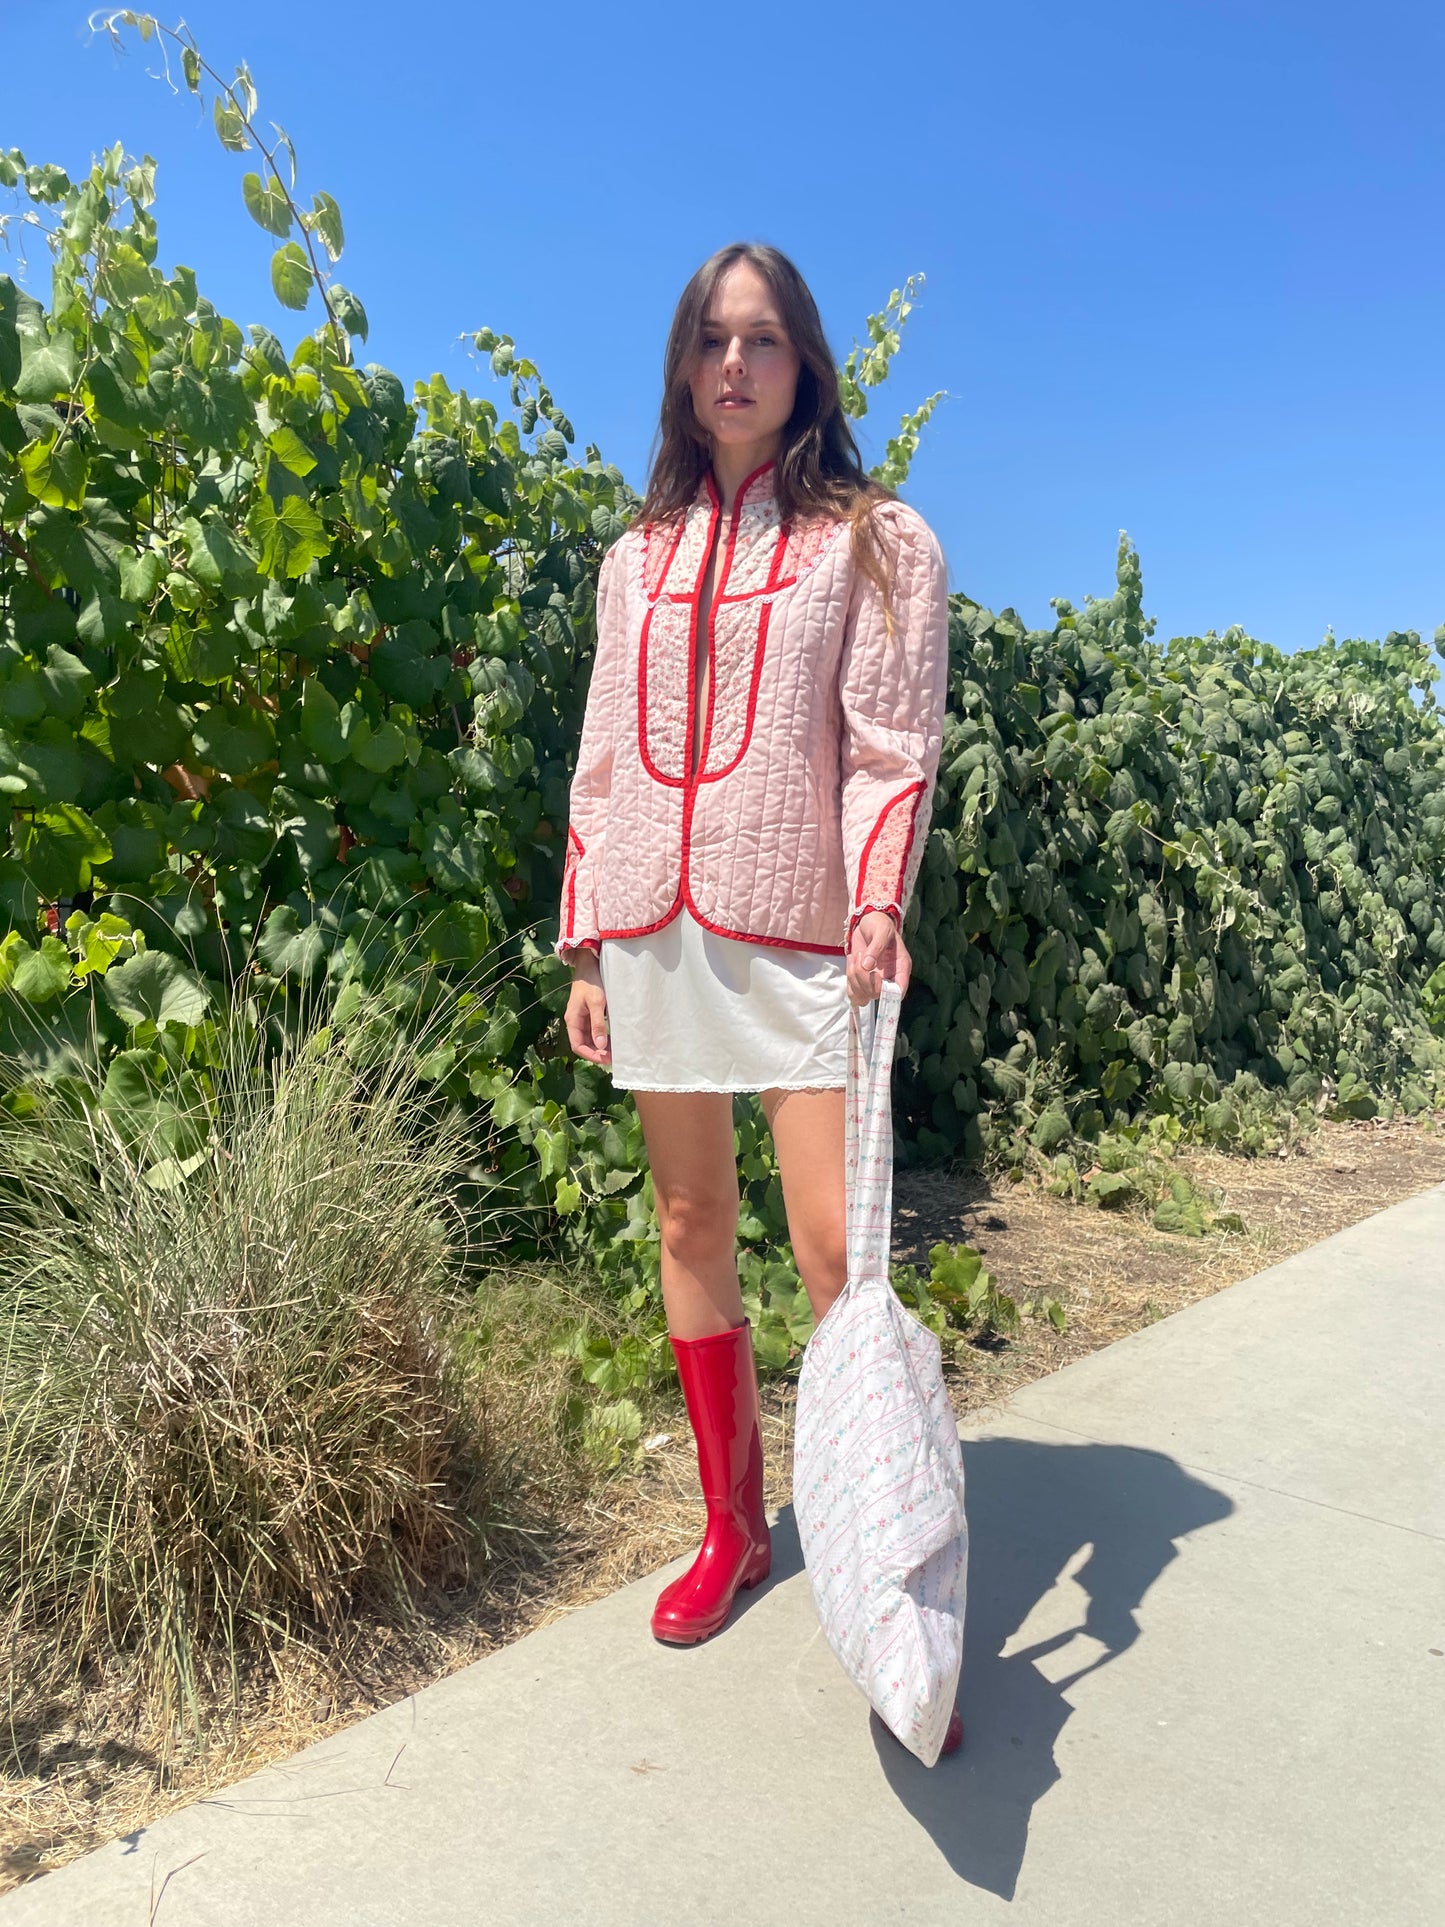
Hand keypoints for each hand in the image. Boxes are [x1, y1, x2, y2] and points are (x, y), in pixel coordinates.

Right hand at [563, 950, 610, 1065]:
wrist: (589, 964)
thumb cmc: (592, 982)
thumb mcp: (597, 1003)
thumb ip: (598, 1024)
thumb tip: (600, 1045)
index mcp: (572, 1020)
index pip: (578, 1045)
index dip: (591, 1055)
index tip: (606, 1059)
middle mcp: (575, 1021)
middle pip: (584, 1044)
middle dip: (597, 1052)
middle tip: (614, 1057)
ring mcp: (582, 1017)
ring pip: (589, 1038)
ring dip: (600, 1045)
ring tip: (615, 1050)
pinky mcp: (589, 1012)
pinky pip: (593, 1030)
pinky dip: (602, 1036)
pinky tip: (612, 1038)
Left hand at [846, 909, 909, 1005]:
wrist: (868, 924)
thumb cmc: (880, 925)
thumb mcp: (881, 930)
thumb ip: (877, 946)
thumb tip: (867, 965)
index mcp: (901, 968)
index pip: (898, 991)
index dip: (887, 992)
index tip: (874, 975)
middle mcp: (890, 979)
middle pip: (876, 994)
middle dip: (863, 978)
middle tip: (860, 956)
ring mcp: (876, 983)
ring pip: (863, 996)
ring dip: (854, 978)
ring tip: (855, 957)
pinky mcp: (863, 982)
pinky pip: (854, 993)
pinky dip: (849, 980)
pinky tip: (851, 963)